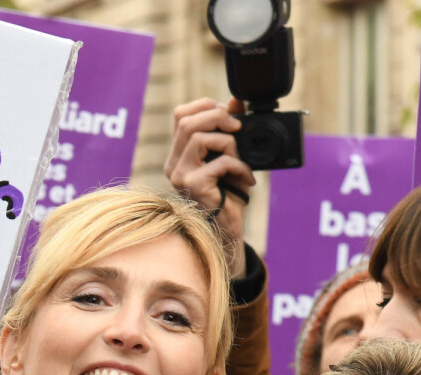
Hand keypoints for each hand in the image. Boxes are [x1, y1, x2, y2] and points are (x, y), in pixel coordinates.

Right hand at [164, 97, 255, 277]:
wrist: (228, 229)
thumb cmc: (228, 194)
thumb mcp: (230, 156)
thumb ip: (229, 129)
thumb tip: (236, 100)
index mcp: (179, 154)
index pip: (181, 115)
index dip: (206, 106)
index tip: (229, 116)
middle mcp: (174, 164)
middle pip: (188, 121)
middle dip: (218, 117)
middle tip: (238, 129)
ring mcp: (180, 175)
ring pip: (200, 138)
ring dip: (229, 144)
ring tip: (241, 159)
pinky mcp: (193, 185)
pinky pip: (218, 162)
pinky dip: (239, 166)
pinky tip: (246, 178)